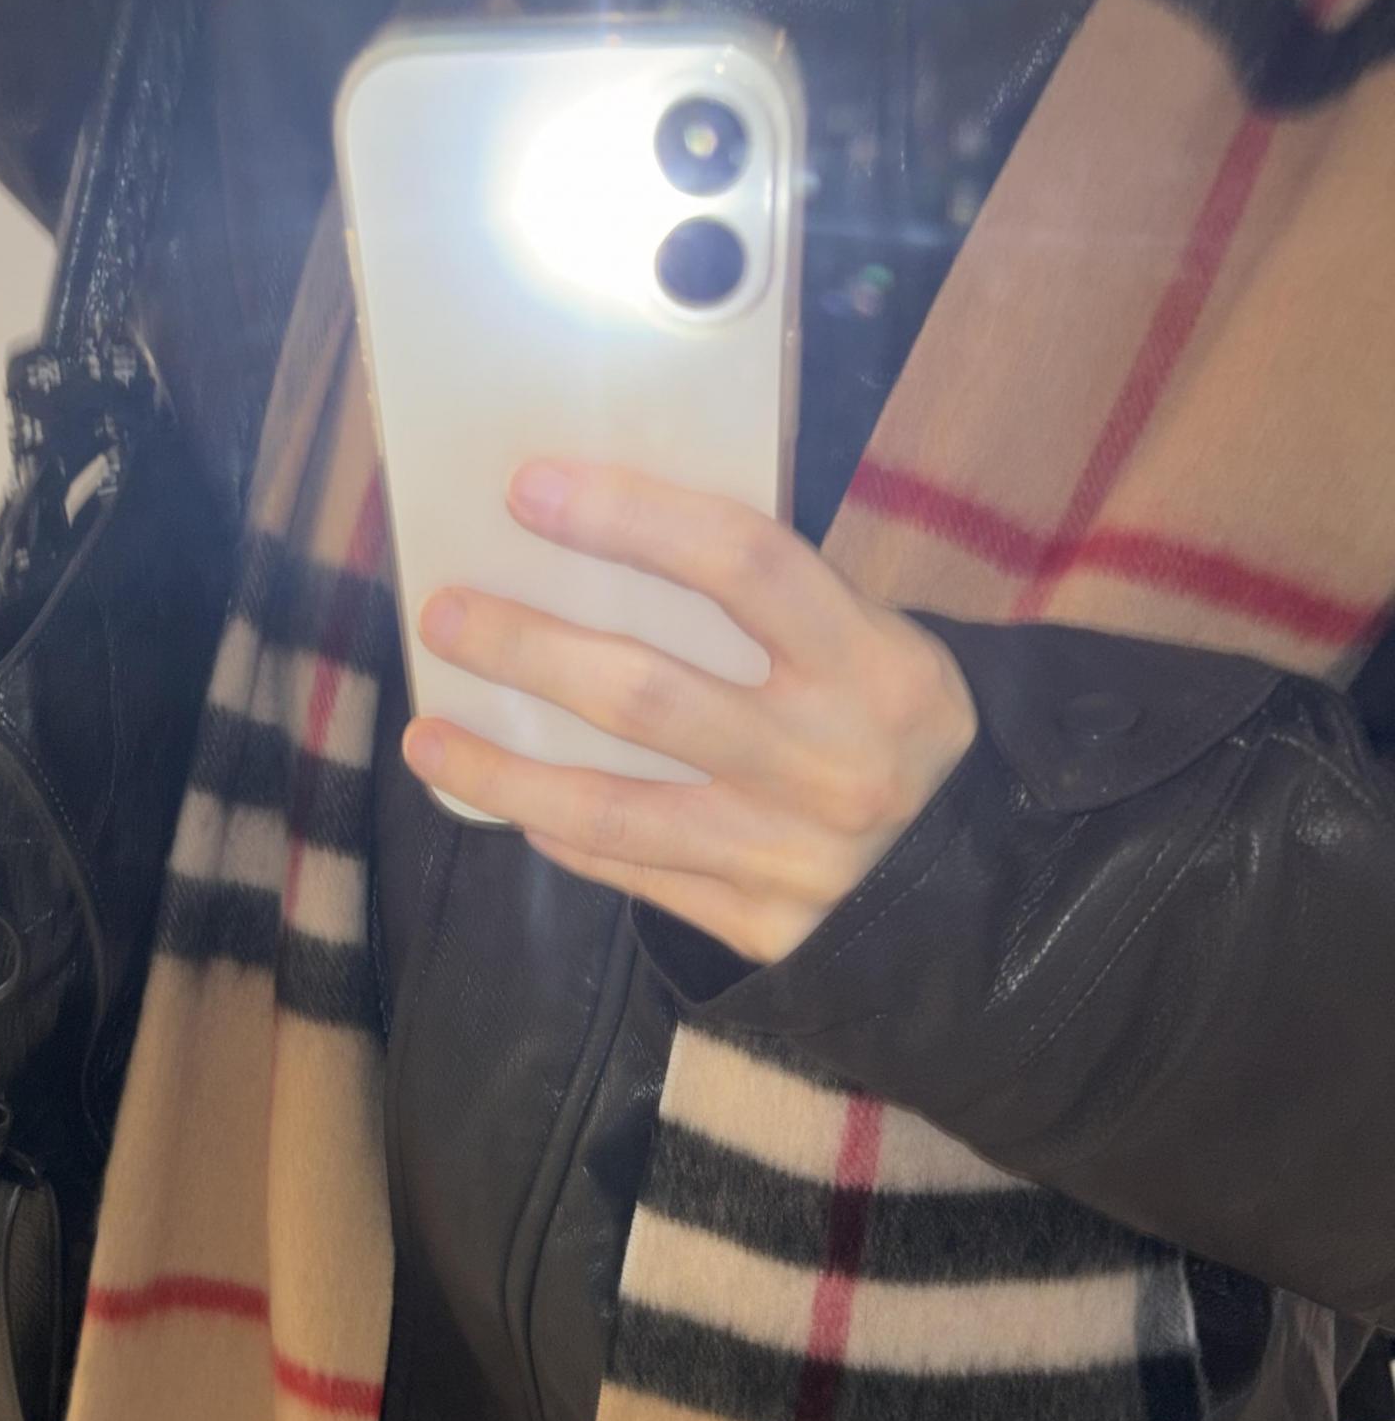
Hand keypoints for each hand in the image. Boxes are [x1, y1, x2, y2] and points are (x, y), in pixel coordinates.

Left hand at [402, 460, 978, 965]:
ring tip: (427, 740)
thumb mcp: (879, 648)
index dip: (631, 518)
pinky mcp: (767, 930)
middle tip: (445, 615)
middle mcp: (833, 762)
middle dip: (528, 649)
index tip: (532, 490)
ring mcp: (795, 856)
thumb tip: (611, 546)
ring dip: (504, 772)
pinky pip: (638, 874)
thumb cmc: (904, 733)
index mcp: (874, 665)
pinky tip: (514, 808)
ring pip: (616, 807)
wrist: (994, 885)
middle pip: (647, 693)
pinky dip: (566, 837)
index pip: (742, 564)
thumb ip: (774, 609)